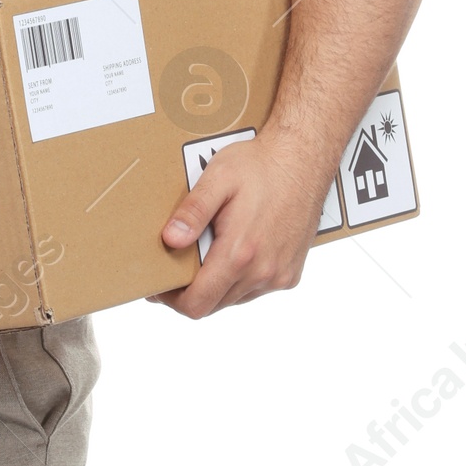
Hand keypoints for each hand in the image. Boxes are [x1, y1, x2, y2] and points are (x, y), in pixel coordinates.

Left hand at [149, 131, 331, 319]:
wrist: (304, 160)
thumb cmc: (261, 166)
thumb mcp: (218, 179)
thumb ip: (192, 212)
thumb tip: (170, 239)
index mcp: (239, 253)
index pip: (197, 303)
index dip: (172, 300)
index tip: (161, 285)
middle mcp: (262, 272)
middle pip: (213, 304)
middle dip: (191, 290)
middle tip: (179, 266)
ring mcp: (279, 276)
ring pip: (233, 299)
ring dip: (216, 284)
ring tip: (209, 252)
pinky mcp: (290, 274)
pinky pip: (255, 290)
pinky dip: (239, 279)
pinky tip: (236, 251)